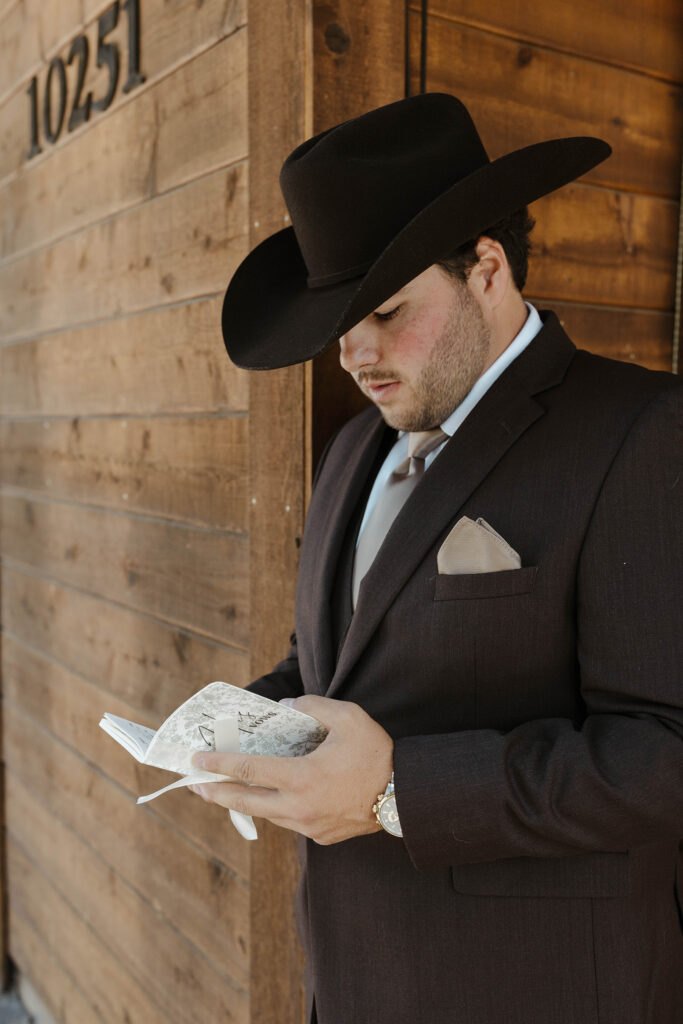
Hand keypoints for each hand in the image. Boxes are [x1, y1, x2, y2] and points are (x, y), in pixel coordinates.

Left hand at [188, 695, 393, 843]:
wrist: (405, 796)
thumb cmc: (377, 754)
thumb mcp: (348, 717)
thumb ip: (313, 706)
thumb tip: (287, 706)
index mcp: (302, 777)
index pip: (249, 769)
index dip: (220, 764)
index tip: (197, 760)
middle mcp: (299, 807)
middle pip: (246, 801)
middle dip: (215, 792)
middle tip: (194, 785)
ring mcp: (309, 826)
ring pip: (266, 814)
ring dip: (243, 802)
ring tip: (226, 790)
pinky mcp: (320, 837)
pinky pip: (288, 821)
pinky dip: (274, 809)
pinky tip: (271, 798)